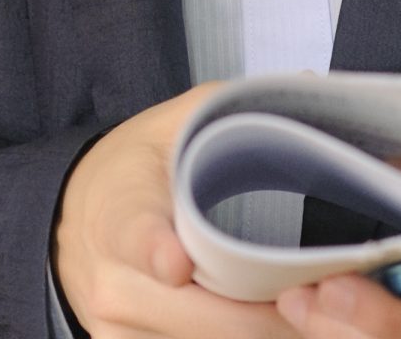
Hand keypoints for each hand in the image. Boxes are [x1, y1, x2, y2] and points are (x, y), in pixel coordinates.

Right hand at [53, 84, 288, 335]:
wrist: (73, 228)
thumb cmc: (134, 174)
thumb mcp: (169, 128)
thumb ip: (231, 109)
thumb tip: (309, 87)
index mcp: (120, 211)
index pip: (133, 234)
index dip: (156, 250)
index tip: (177, 261)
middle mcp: (114, 281)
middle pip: (208, 316)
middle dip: (275, 309)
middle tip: (327, 290)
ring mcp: (121, 331)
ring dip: (266, 332)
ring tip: (301, 303)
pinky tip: (261, 318)